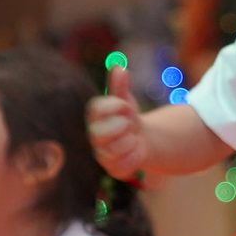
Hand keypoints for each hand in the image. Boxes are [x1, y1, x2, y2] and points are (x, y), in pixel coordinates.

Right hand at [89, 64, 146, 179]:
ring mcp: (102, 154)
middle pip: (100, 133)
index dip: (115, 106)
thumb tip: (119, 67)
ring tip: (133, 138)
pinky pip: (124, 166)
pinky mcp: (113, 169)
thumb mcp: (126, 100)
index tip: (126, 105)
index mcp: (95, 117)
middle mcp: (94, 136)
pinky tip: (137, 150)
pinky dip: (135, 157)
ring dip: (130, 142)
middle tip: (129, 124)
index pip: (96, 109)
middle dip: (122, 126)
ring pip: (113, 150)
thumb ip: (120, 86)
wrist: (141, 139)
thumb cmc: (128, 117)